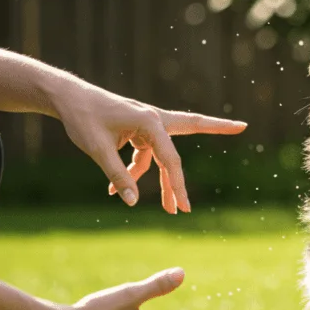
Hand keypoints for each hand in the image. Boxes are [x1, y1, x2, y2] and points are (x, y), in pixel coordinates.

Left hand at [52, 82, 246, 212]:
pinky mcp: (138, 131)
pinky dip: (135, 173)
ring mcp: (147, 125)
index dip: (177, 185)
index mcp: (149, 121)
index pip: (170, 159)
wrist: (66, 98)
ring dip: (165, 181)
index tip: (182, 208)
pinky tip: (117, 192)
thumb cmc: (82, 118)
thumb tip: (132, 202)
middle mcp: (153, 120)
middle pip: (193, 126)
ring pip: (165, 155)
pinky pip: (145, 156)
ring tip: (170, 210)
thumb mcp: (98, 150)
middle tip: (243, 125)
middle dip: (217, 127)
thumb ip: (118, 176)